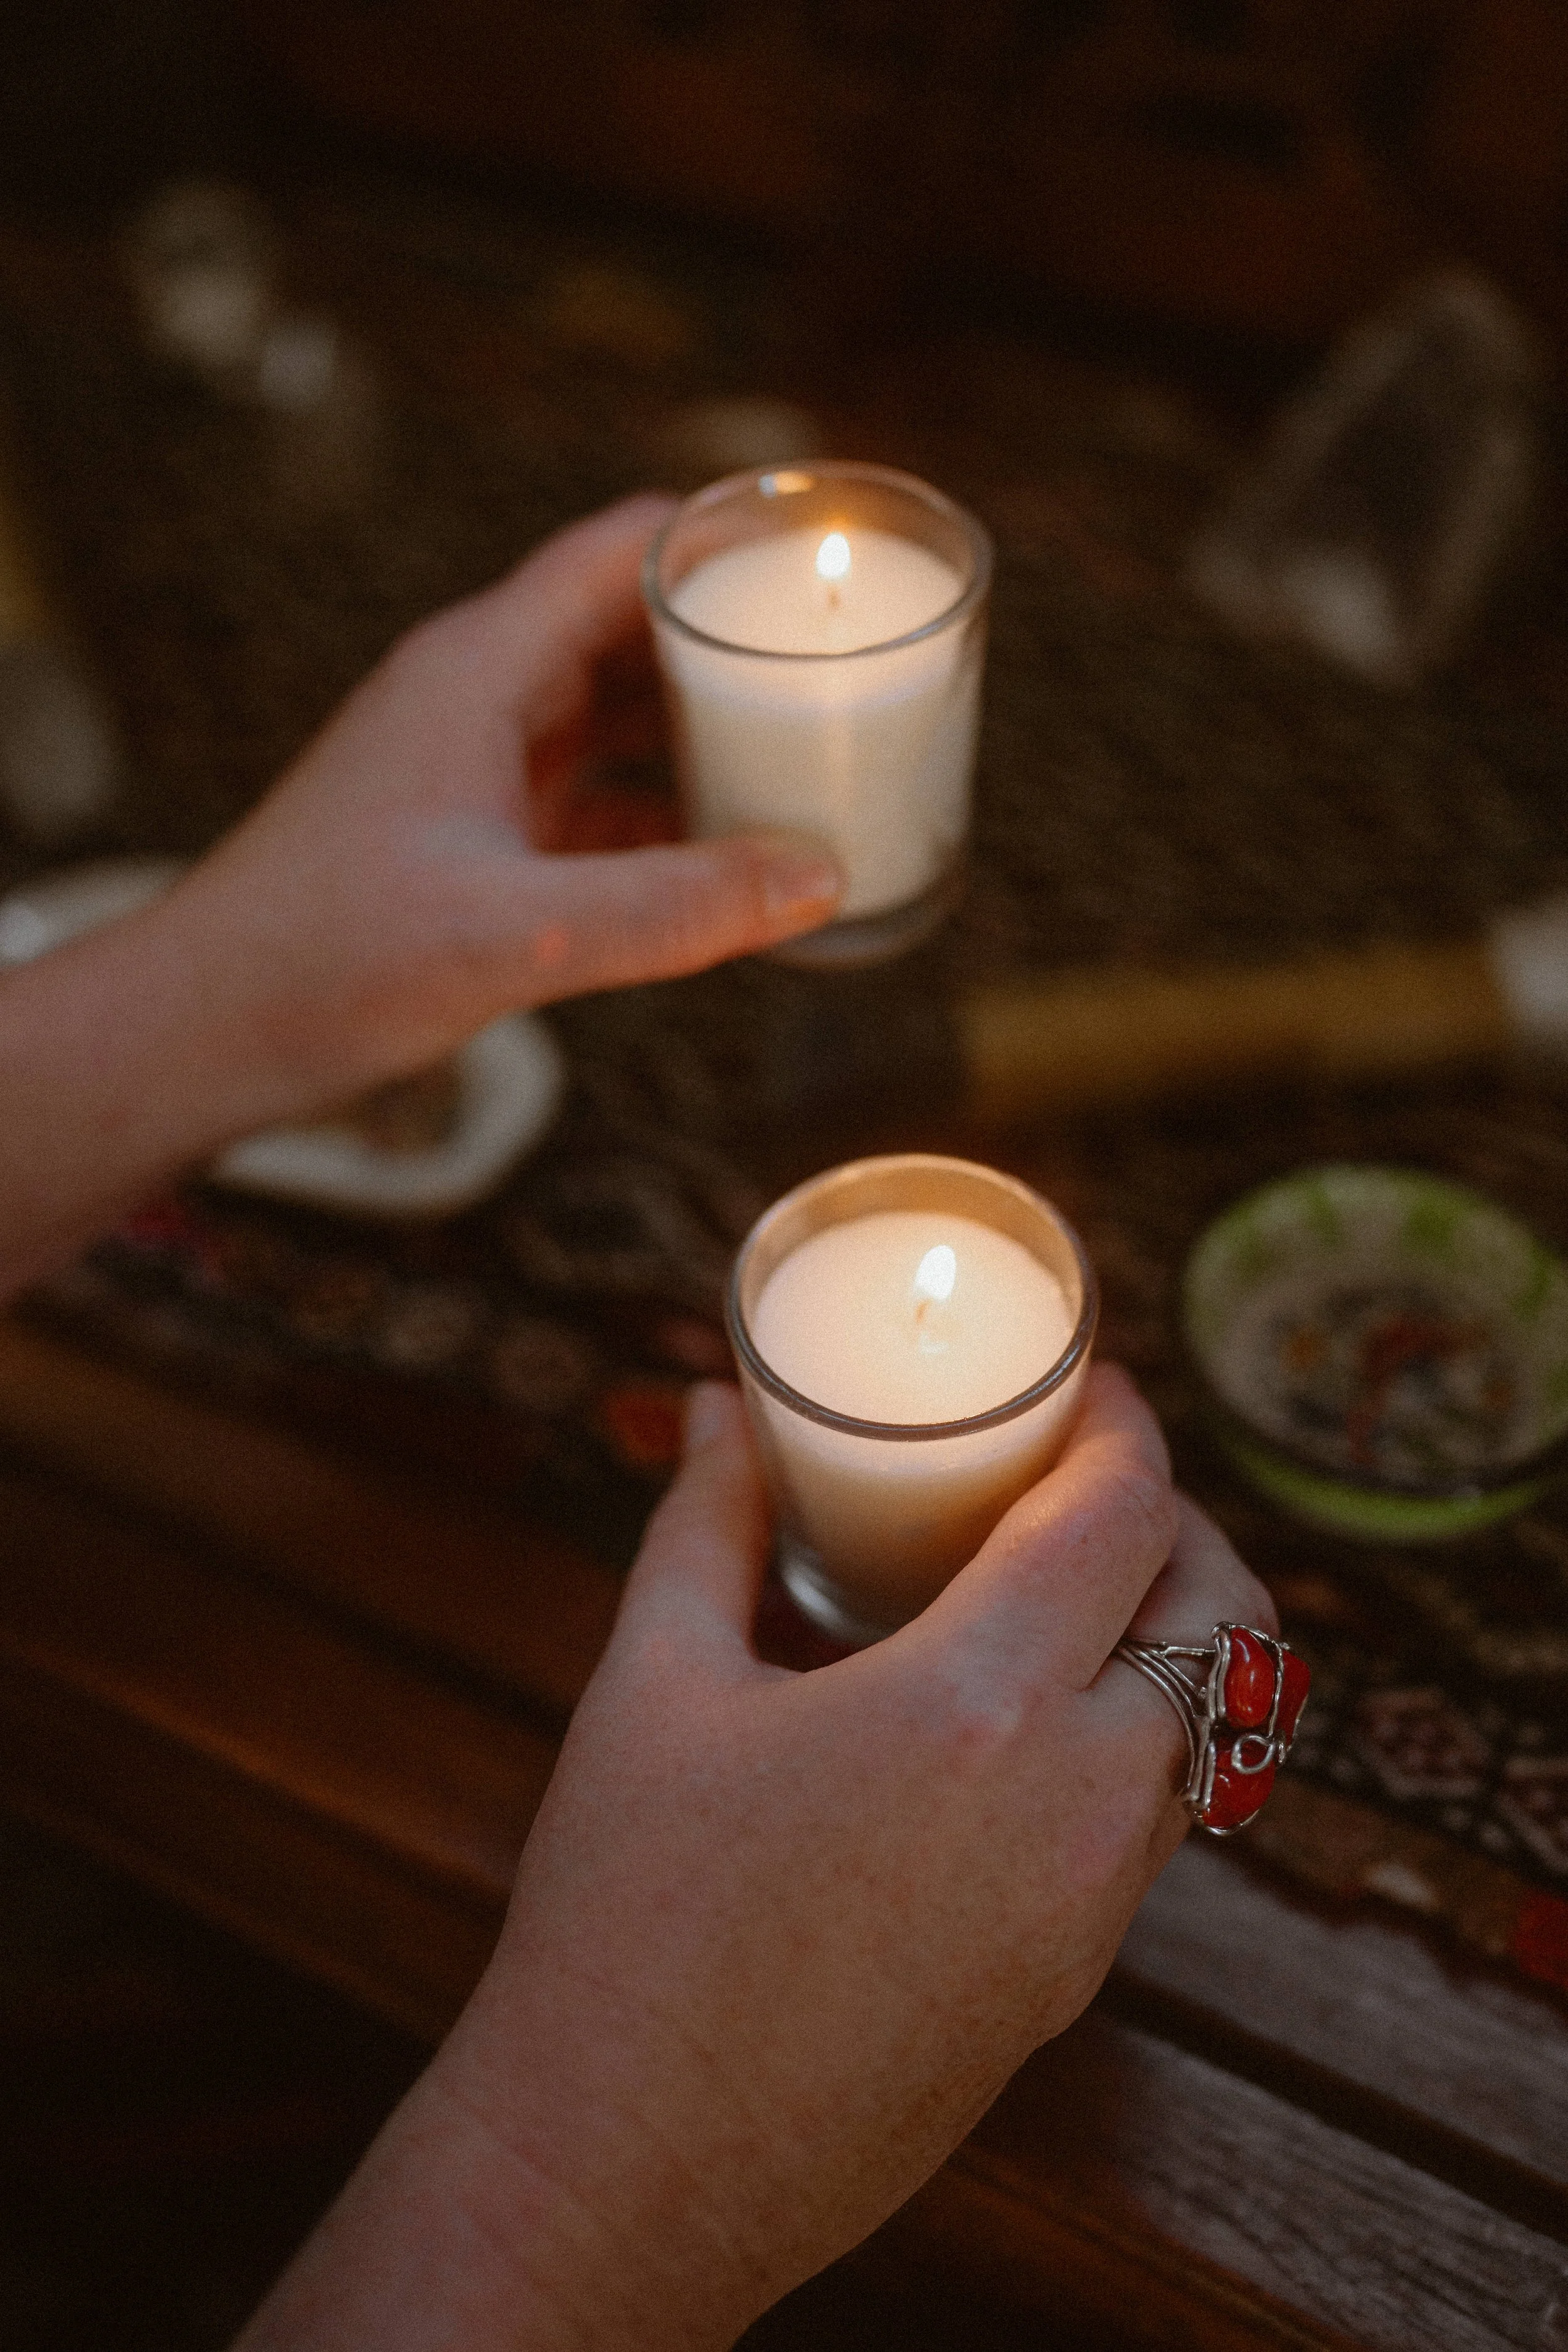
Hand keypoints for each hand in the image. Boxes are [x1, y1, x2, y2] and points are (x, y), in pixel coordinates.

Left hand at [0, 496, 841, 1294]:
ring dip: (703, 737)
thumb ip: (673, 908)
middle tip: (848, 672)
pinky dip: (662, 817)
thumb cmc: (324, 961)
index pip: (620, 552)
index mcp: (478, 670)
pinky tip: (728, 858)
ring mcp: (472, 768)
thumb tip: (816, 880)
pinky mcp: (472, 840)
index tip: (826, 562)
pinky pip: (592, 800)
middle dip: (736, 648)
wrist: (203, 1031)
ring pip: (614, 720)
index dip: (724, 541)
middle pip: (631, 631)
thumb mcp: (520, 935)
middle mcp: (477, 698)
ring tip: (811, 760)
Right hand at [237, 1365, 1273, 2351]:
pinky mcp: (1070, 1989)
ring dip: (1165, 1639)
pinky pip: (1151, 1828)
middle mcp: (1078, 1808)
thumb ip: (706, 1523)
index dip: (1126, 1424)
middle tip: (1083, 1488)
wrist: (625, 2172)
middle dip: (1178, 1524)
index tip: (1086, 1388)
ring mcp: (1090, 1914)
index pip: (1129, 1514)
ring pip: (1210, 1731)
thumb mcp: (653, 1686)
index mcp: (979, 1708)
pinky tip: (1004, 1734)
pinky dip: (1127, 1744)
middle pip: (1228, 1616)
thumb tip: (717, 1407)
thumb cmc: (624, 1922)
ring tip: (1049, 1601)